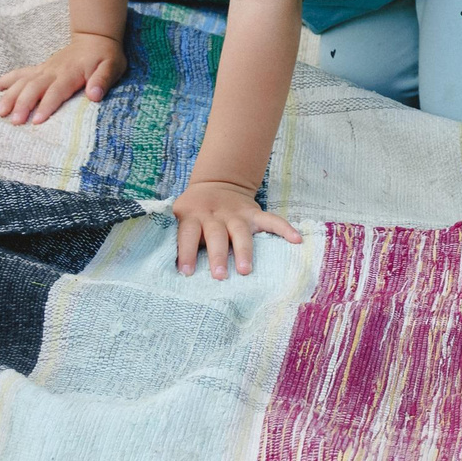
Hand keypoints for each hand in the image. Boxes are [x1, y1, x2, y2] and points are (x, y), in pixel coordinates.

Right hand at [0, 31, 125, 124]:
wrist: (95, 37)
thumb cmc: (105, 56)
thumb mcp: (112, 67)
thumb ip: (103, 80)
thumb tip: (95, 95)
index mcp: (70, 73)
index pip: (56, 91)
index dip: (46, 105)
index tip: (37, 121)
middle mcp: (53, 71)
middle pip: (34, 87)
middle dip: (23, 104)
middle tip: (14, 121)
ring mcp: (44, 69)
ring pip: (23, 81)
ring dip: (10, 95)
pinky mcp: (40, 68)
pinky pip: (20, 73)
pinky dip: (5, 80)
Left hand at [173, 177, 301, 278]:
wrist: (216, 184)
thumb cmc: (194, 212)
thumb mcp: (179, 217)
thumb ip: (178, 237)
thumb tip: (165, 268)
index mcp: (193, 216)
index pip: (187, 234)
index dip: (185, 252)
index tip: (186, 272)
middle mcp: (215, 215)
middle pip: (216, 234)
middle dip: (218, 255)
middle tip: (220, 276)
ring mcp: (237, 214)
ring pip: (241, 231)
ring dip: (244, 250)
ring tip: (246, 270)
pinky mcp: (254, 213)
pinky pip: (271, 220)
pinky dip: (284, 229)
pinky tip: (296, 240)